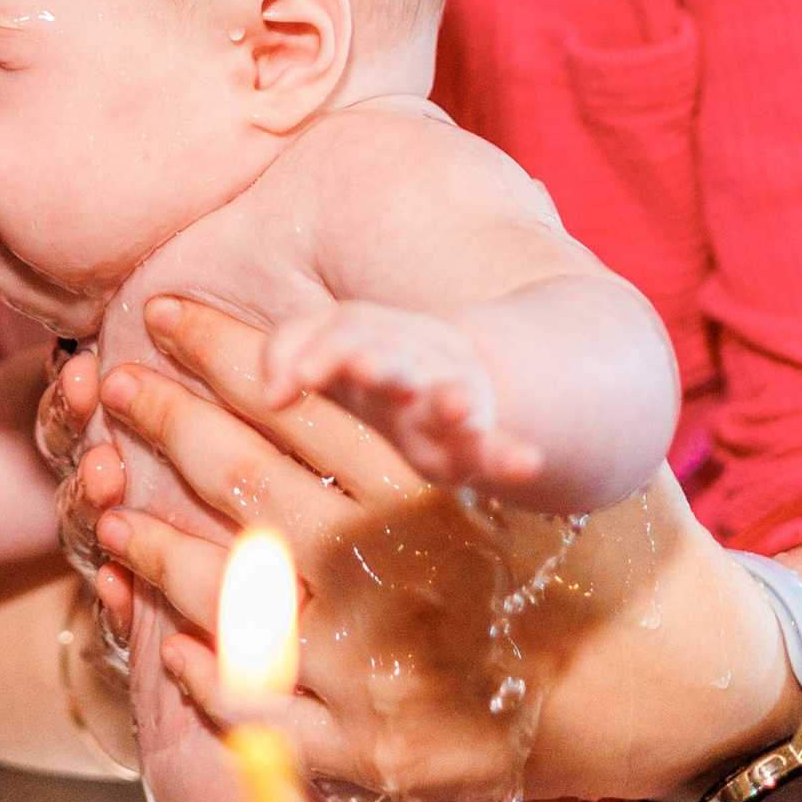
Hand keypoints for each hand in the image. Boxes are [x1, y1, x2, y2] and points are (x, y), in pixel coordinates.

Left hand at [90, 297, 789, 801]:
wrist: (686, 683)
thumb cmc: (622, 550)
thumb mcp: (545, 455)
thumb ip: (449, 407)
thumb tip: (352, 342)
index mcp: (426, 480)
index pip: (293, 397)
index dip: (218, 351)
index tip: (164, 314)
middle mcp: (385, 566)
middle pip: (239, 480)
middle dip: (163, 424)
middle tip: (110, 388)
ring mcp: (370, 663)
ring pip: (221, 596)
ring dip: (150, 545)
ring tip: (106, 509)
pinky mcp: (372, 747)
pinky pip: (254, 713)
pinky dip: (201, 675)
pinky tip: (168, 644)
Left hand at [260, 299, 545, 493]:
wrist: (461, 378)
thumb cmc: (376, 368)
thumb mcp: (331, 351)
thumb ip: (290, 352)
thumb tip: (272, 396)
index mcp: (371, 347)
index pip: (344, 335)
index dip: (317, 352)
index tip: (294, 384)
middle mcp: (412, 373)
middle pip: (396, 364)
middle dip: (380, 365)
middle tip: (366, 367)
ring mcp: (449, 406)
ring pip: (449, 398)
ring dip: (450, 398)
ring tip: (456, 403)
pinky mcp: (475, 447)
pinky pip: (497, 450)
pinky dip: (511, 457)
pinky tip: (528, 465)